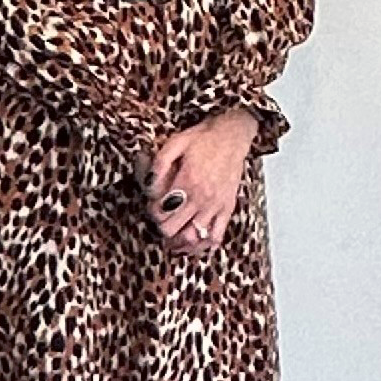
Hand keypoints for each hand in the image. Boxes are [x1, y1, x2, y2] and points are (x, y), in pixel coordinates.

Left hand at [148, 110, 257, 259]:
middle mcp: (202, 197)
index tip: (153, 205)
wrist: (232, 135)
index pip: (161, 212)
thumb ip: (158, 165)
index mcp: (188, 181)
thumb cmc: (204, 139)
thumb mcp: (175, 143)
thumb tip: (148, 185)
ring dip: (179, 242)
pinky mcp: (227, 209)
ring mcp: (216, 206)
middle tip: (161, 219)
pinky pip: (216, 236)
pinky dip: (203, 245)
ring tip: (172, 239)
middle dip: (162, 227)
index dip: (151, 212)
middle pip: (172, 229)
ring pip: (193, 238)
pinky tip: (194, 243)